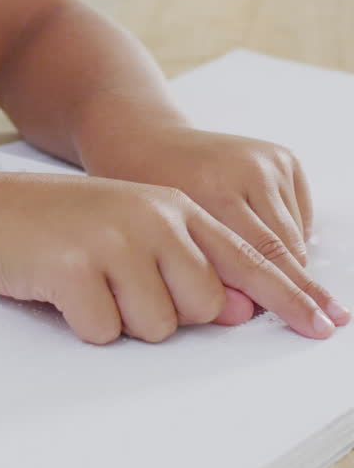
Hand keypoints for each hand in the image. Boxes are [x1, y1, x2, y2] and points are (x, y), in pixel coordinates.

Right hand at [0, 173, 346, 344]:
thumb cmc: (66, 227)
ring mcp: (115, 239)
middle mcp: (155, 217)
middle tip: (121, 283)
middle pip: (203, 307)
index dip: (291, 297)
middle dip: (166, 313)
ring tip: (91, 283)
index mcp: (176, 208)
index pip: (249, 258)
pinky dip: (83, 324)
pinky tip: (64, 290)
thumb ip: (190, 265)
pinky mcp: (76, 266)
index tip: (328, 325)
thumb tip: (237, 312)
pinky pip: (105, 331)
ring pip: (157, 327)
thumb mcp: (135, 232)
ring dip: (122, 320)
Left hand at [84, 124, 346, 306]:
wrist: (149, 142)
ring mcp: (268, 162)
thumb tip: (249, 310)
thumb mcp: (166, 235)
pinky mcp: (283, 159)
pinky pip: (299, 216)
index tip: (316, 324)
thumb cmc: (147, 190)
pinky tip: (258, 238)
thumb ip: (206, 272)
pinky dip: (288, 236)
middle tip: (321, 320)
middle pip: (287, 248)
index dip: (289, 296)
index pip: (263, 256)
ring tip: (262, 274)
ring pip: (296, 235)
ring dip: (286, 262)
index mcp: (214, 189)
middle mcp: (247, 170)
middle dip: (299, 288)